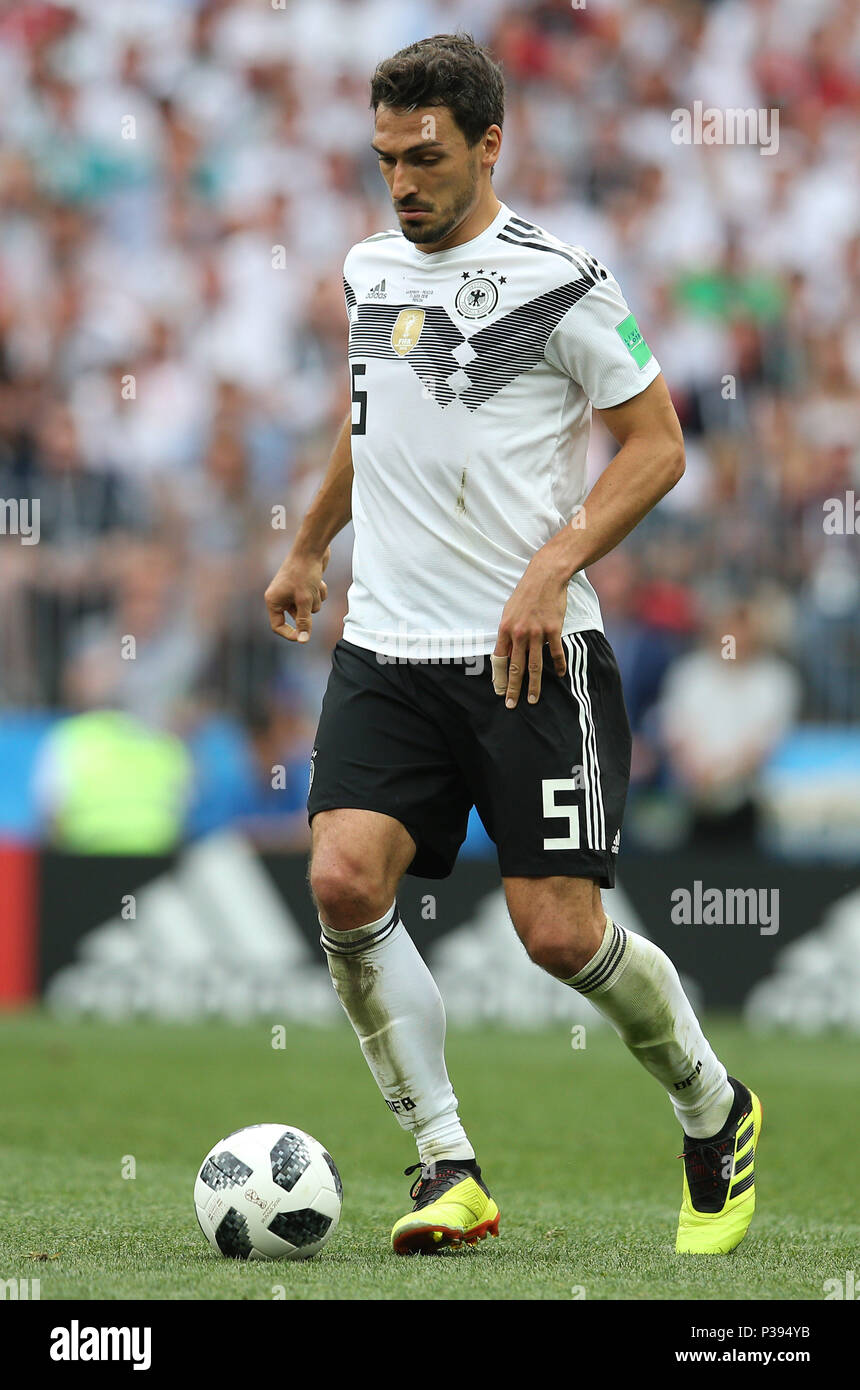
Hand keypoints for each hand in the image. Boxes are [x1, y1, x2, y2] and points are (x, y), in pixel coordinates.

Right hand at [264, 546, 329, 641]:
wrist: (312, 548)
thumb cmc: (304, 573)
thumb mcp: (305, 600)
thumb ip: (304, 622)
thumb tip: (302, 640)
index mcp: (273, 600)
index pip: (277, 625)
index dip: (290, 633)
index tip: (303, 637)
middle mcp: (280, 596)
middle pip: (297, 617)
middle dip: (308, 610)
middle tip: (311, 598)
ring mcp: (292, 591)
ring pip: (309, 608)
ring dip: (315, 600)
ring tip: (314, 585)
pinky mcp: (304, 586)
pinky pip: (314, 598)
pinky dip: (319, 592)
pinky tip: (319, 580)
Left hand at [492, 555, 567, 706]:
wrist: (545, 576)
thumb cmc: (526, 593)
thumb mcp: (509, 611)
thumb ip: (508, 633)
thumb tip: (506, 652)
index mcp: (505, 629)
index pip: (500, 660)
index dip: (499, 678)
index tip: (499, 692)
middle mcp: (519, 633)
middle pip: (516, 667)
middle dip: (513, 689)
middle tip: (511, 705)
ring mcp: (537, 633)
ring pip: (535, 666)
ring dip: (534, 685)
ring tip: (533, 699)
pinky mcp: (553, 630)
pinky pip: (556, 653)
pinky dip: (558, 666)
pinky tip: (560, 675)